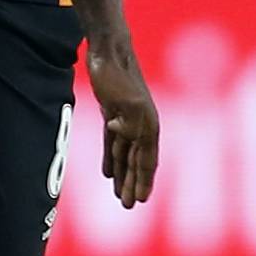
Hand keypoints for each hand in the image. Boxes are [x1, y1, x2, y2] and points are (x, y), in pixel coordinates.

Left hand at [85, 35, 157, 206]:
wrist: (107, 49)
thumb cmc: (117, 72)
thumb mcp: (127, 98)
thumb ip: (128, 120)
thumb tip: (119, 132)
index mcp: (149, 124)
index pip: (147, 160)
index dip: (145, 181)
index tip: (141, 201)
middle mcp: (141, 124)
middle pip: (138, 161)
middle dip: (134, 184)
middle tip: (128, 207)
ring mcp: (126, 119)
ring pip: (126, 154)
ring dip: (124, 175)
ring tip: (120, 196)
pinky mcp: (112, 112)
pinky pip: (114, 142)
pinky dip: (113, 158)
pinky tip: (109, 174)